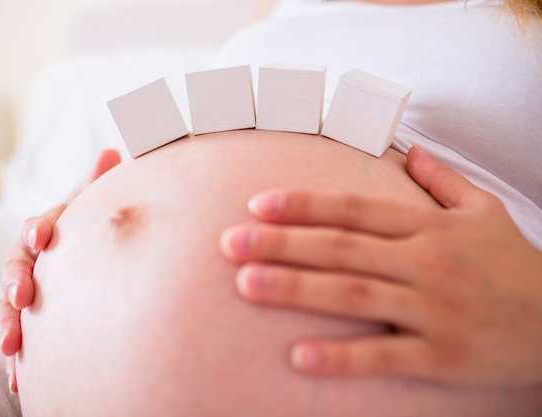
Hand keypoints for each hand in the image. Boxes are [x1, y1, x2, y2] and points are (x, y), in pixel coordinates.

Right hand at [0, 149, 120, 391]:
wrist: (88, 261)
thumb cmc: (88, 229)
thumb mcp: (92, 208)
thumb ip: (97, 186)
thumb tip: (111, 153)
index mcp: (48, 230)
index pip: (37, 226)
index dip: (37, 229)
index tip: (43, 237)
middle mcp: (33, 260)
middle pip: (16, 267)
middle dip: (15, 281)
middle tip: (21, 296)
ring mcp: (29, 291)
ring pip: (11, 306)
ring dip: (9, 323)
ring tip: (11, 344)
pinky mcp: (32, 320)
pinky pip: (22, 336)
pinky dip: (19, 357)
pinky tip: (18, 379)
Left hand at [220, 146, 541, 387]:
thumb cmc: (515, 266)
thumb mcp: (486, 212)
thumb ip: (444, 180)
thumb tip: (411, 149)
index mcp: (430, 228)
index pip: (355, 209)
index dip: (305, 205)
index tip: (258, 203)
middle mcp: (427, 263)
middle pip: (341, 248)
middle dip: (282, 243)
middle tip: (230, 242)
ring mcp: (433, 310)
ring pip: (353, 294)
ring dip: (295, 288)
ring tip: (246, 284)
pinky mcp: (442, 356)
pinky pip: (384, 355)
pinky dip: (342, 356)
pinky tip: (298, 355)